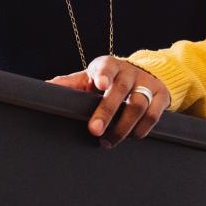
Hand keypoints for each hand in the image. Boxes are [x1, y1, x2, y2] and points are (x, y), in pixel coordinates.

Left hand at [46, 55, 169, 147]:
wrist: (142, 75)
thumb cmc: (107, 80)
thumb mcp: (87, 79)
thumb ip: (67, 85)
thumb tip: (43, 91)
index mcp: (108, 65)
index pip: (105, 66)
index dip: (103, 74)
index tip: (100, 84)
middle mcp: (128, 71)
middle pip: (120, 90)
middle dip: (107, 112)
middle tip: (94, 131)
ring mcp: (146, 82)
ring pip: (138, 104)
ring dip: (122, 127)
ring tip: (108, 141)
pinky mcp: (161, 95)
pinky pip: (153, 115)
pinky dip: (141, 129)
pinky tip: (130, 136)